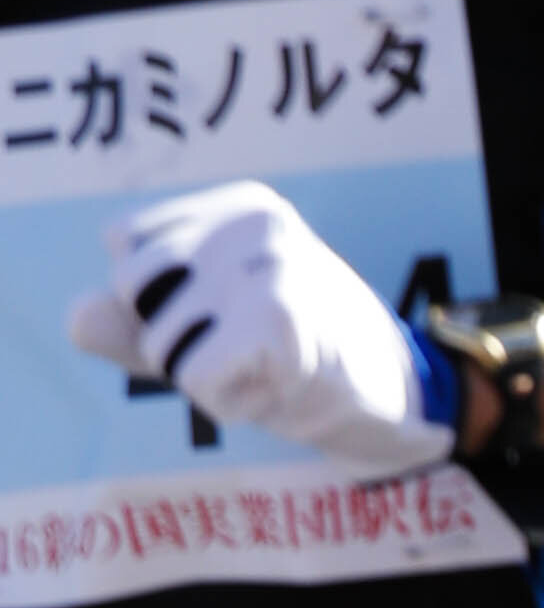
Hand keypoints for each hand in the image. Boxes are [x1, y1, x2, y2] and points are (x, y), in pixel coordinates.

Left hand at [69, 182, 449, 475]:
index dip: (162, 302)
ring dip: (204, 376)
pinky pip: (192, 376)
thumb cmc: (306, 362)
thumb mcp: (214, 326)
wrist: (402, 399)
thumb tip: (76, 316)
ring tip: (269, 369)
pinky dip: (227, 401)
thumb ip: (137, 320)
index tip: (238, 316)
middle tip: (252, 348)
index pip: (126, 250)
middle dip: (173, 338)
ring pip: (159, 339)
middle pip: (132, 288)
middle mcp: (250, 221)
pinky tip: (279, 389)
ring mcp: (267, 264)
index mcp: (238, 206)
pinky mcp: (277, 316)